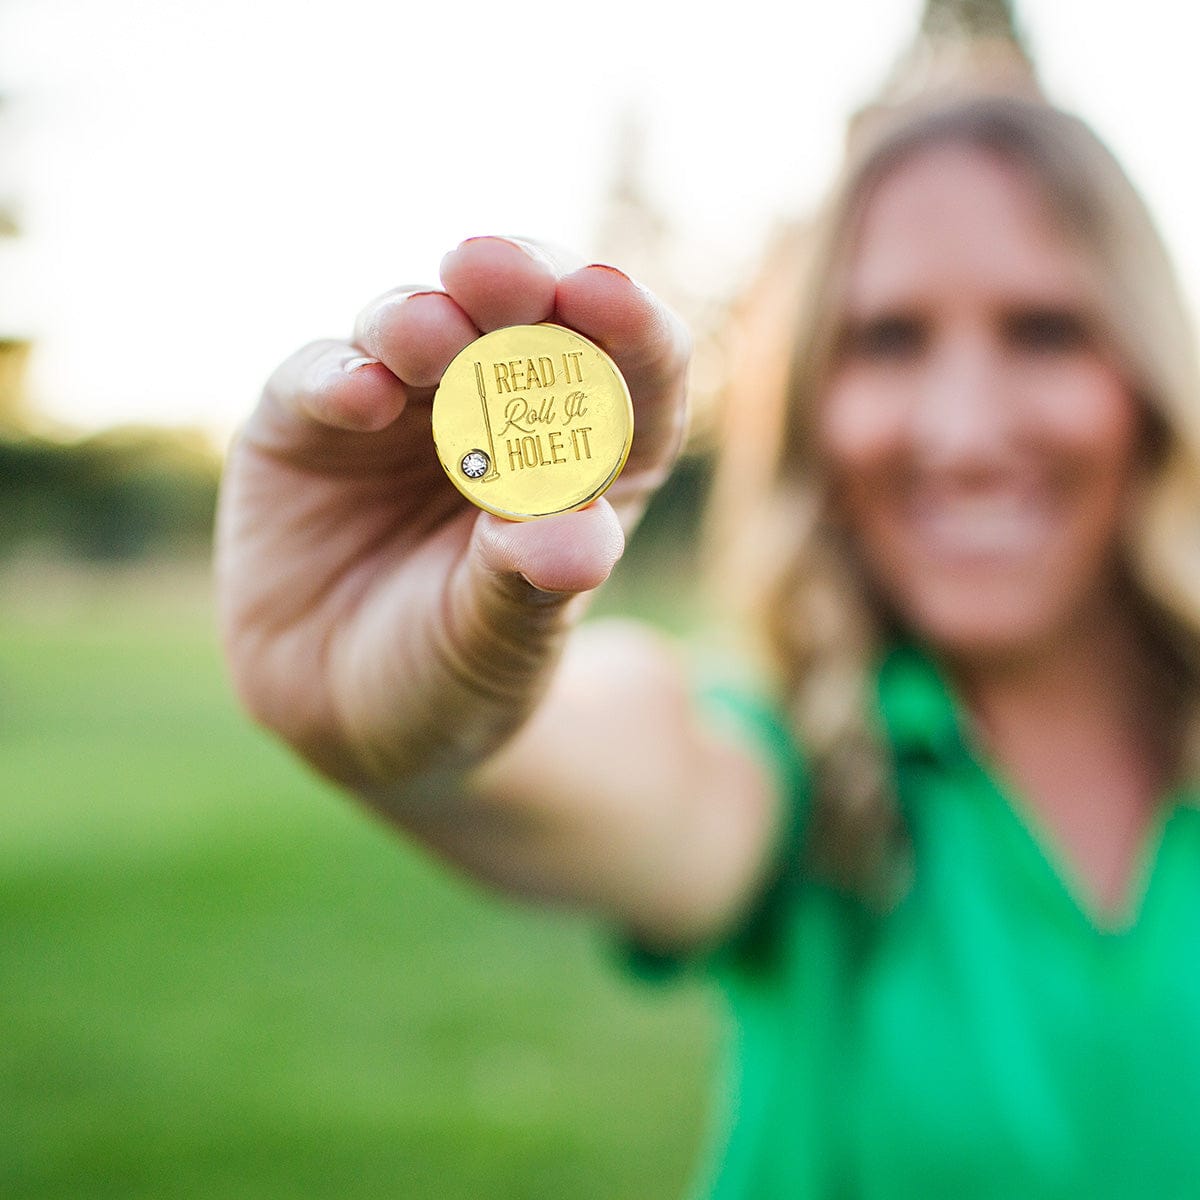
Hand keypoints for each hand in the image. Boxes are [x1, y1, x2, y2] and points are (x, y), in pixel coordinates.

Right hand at [215, 237, 689, 801]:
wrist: (349, 717)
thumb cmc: (455, 673)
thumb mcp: (502, 643)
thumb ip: (534, 583)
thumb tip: (578, 532)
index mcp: (585, 458)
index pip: (630, 374)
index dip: (626, 327)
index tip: (604, 296)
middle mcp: (499, 413)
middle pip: (525, 320)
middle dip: (519, 285)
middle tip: (505, 271)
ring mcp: (404, 407)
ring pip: (420, 327)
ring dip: (423, 321)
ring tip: (425, 335)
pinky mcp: (310, 418)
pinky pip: (321, 376)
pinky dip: (338, 375)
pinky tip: (359, 394)